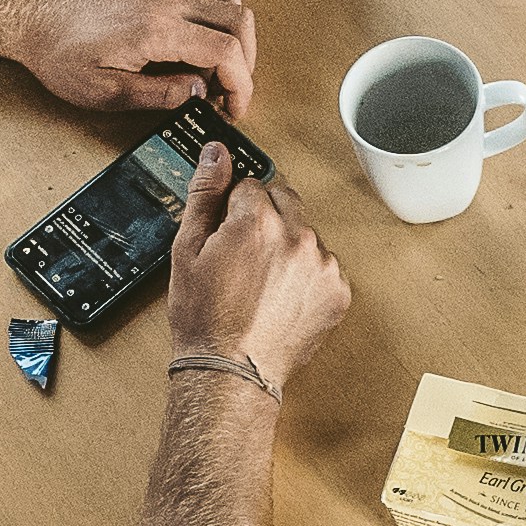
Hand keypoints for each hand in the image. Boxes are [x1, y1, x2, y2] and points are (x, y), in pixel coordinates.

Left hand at [0, 0, 257, 117]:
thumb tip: (200, 94)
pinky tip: (201, 37)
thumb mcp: (106, 92)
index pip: (226, 50)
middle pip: (239, 20)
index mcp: (158, 30)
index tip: (233, 108)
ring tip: (216, 65)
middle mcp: (168, 1)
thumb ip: (159, 95)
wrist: (38, 19)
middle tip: (229, 90)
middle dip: (245, 61)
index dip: (241, 84)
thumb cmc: (63, 56)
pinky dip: (218, 11)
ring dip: (235, 34)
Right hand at [166, 152, 347, 389]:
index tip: (227, 236)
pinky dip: (306, 276)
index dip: (233, 211)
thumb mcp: (188, 250)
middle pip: (284, 200)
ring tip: (262, 284)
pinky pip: (323, 265)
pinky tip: (282, 298)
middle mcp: (297, 237)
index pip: (251, 185)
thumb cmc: (205, 319)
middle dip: (265, 219)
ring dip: (288, 247)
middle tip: (243, 259)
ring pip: (306, 233)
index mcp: (257, 221)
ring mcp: (322, 265)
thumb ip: (205, 193)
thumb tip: (216, 153)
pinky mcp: (338, 290)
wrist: (231, 372)